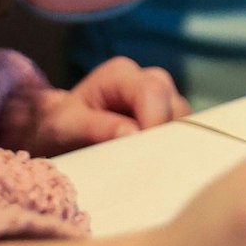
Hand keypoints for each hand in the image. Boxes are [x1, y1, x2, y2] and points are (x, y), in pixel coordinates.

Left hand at [0, 57, 189, 155]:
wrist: (60, 135)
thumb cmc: (60, 127)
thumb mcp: (66, 127)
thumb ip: (97, 127)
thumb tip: (133, 133)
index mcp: (120, 74)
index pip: (153, 91)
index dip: (154, 122)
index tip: (145, 155)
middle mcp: (148, 80)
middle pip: (175, 106)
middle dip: (165, 138)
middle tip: (148, 168)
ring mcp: (163, 101)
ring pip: (185, 122)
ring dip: (171, 147)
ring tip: (149, 171)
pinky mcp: (170, 122)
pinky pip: (184, 136)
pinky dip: (174, 153)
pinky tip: (158, 170)